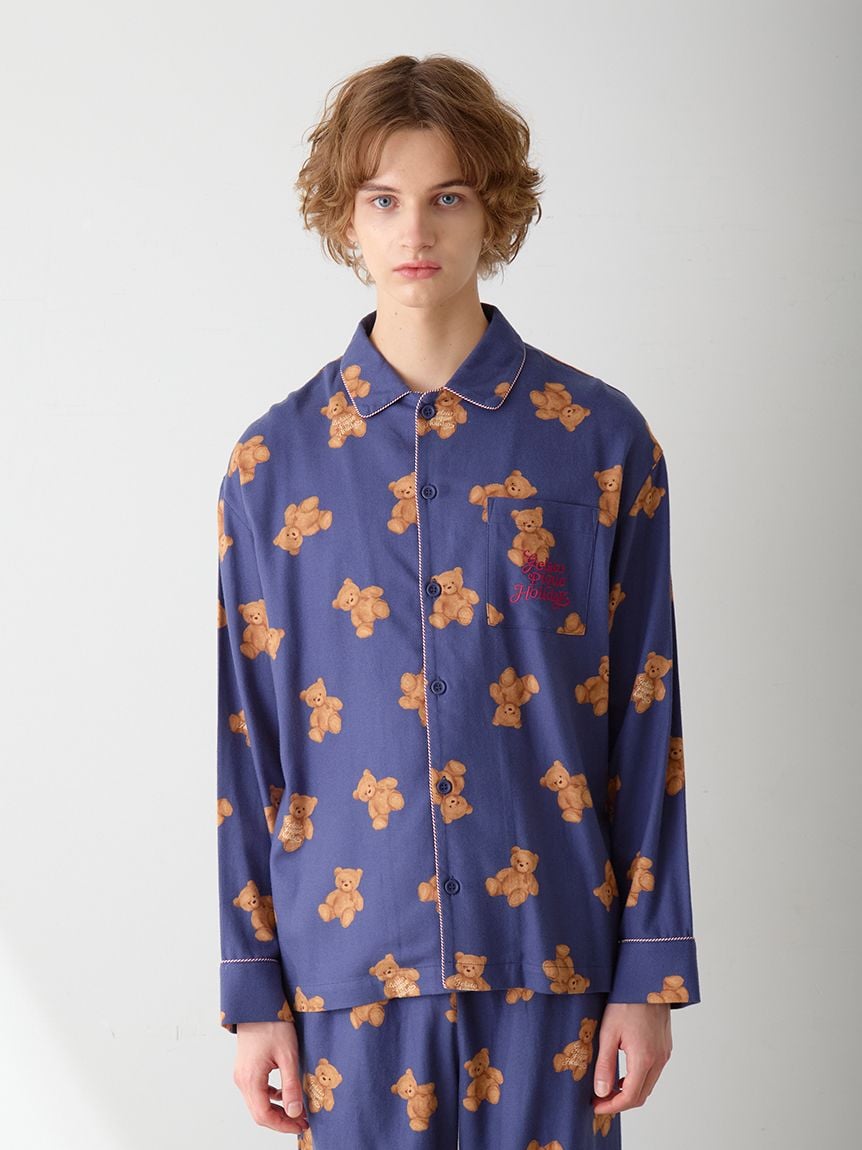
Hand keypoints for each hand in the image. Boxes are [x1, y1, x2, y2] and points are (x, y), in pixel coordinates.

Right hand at [234, 1020, 309, 1134]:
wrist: (258, 1003)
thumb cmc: (272, 1024)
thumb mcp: (288, 1055)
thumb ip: (291, 1086)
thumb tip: (294, 1113)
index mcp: (250, 1079)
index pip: (264, 1115)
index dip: (284, 1125)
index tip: (302, 1126)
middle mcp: (242, 1080)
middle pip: (259, 1113)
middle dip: (281, 1121)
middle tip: (302, 1121)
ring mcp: (242, 1074)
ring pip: (257, 1103)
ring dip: (276, 1110)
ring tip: (298, 1109)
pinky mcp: (246, 1068)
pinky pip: (256, 1091)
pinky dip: (270, 1098)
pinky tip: (285, 1093)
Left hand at [592, 1002, 671, 1115]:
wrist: (647, 980)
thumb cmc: (626, 1001)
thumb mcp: (608, 1032)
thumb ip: (605, 1064)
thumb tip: (600, 1091)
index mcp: (644, 1058)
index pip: (630, 1097)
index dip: (612, 1106)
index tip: (596, 1106)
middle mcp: (659, 1060)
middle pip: (641, 1095)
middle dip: (620, 1102)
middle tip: (599, 1099)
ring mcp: (664, 1054)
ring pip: (648, 1085)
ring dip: (629, 1091)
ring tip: (608, 1087)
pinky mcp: (665, 1047)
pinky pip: (653, 1072)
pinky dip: (638, 1079)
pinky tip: (623, 1073)